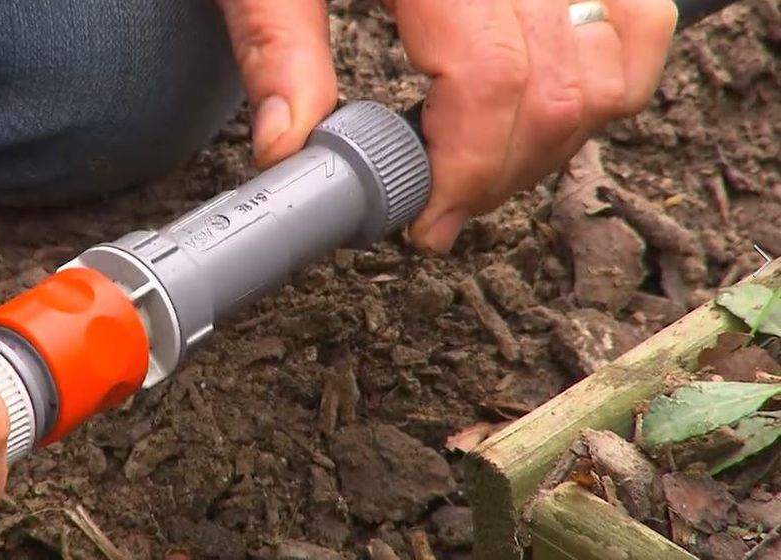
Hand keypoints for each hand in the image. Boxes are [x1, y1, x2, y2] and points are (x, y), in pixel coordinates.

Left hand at [216, 0, 678, 252]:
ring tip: (488, 170)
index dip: (467, 170)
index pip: (489, 78)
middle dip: (501, 176)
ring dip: (555, 143)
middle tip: (447, 208)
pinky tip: (543, 110)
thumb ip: (276, 48)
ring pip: (612, 63)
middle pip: (556, 88)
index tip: (430, 223)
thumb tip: (288, 147)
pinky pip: (636, 19)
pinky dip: (607, 80)